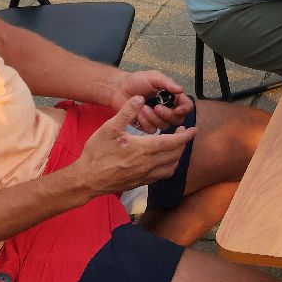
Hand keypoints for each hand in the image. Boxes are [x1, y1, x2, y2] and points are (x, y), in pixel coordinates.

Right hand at [69, 98, 196, 196]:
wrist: (87, 180)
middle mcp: (149, 164)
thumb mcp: (109, 128)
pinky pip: (161, 176)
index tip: (194, 129)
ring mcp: (145, 176)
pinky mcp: (140, 183)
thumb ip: (126, 112)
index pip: (173, 142)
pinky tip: (162, 161)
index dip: (186, 136)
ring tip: (175, 146)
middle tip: (182, 133)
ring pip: (171, 168)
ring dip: (177, 157)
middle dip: (183, 144)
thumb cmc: (97, 153)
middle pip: (175, 155)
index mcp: (144, 149)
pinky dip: (168, 167)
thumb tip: (140, 98)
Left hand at [101, 69, 191, 132]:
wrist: (119, 89)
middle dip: (168, 115)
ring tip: (143, 108)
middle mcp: (168, 109)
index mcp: (172, 97)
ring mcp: (157, 119)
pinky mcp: (146, 125)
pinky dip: (145, 122)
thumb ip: (167, 83)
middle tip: (157, 107)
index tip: (178, 109)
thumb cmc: (137, 81)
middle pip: (177, 119)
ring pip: (164, 126)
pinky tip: (138, 114)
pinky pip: (151, 130)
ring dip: (154, 118)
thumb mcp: (154, 77)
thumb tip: (181, 89)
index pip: (186, 106)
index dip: (185, 109)